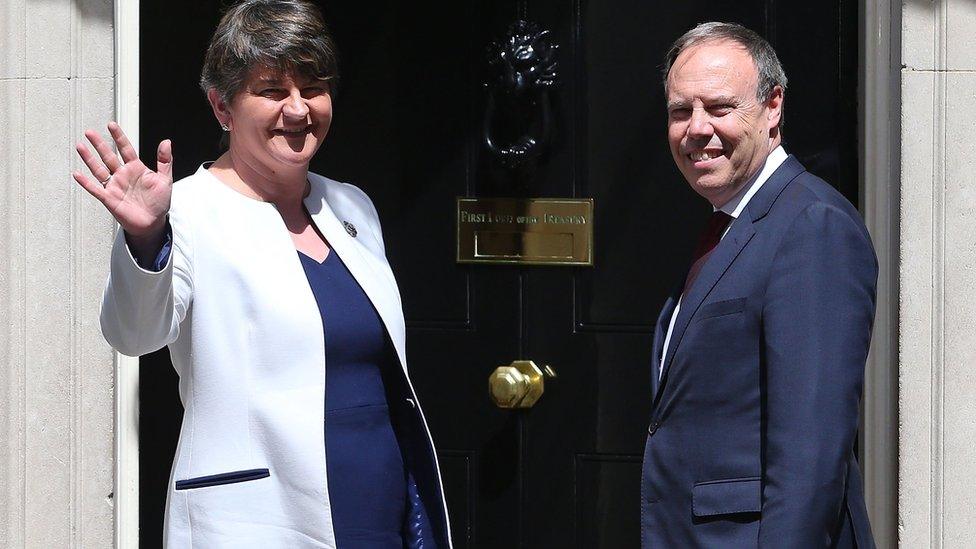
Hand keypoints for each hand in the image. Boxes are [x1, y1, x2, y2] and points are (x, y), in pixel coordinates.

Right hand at [73, 122, 172, 247]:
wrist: (153, 222)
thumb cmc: (159, 202)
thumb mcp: (165, 180)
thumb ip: (165, 161)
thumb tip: (166, 142)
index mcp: (136, 168)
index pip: (125, 149)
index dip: (119, 137)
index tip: (111, 125)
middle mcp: (123, 175)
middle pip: (108, 156)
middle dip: (99, 144)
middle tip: (90, 132)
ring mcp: (115, 186)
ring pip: (99, 169)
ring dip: (89, 159)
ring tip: (80, 146)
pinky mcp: (109, 198)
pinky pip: (95, 189)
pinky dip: (86, 182)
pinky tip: (77, 174)